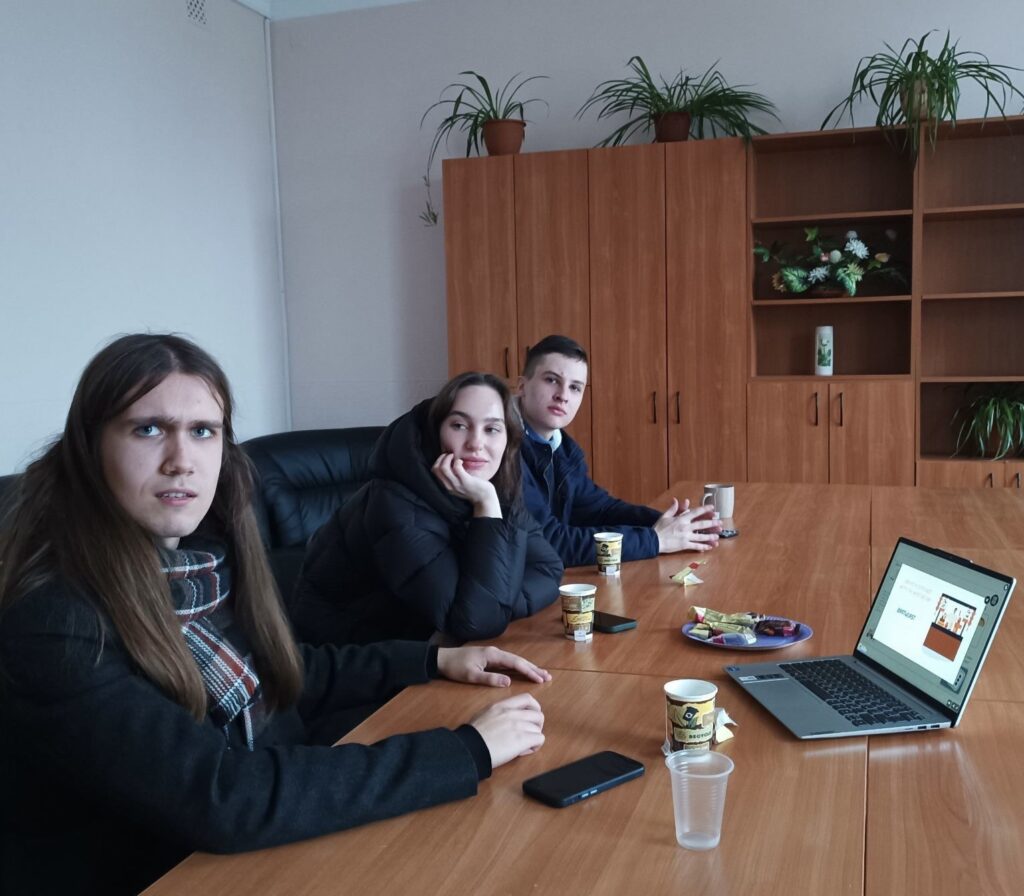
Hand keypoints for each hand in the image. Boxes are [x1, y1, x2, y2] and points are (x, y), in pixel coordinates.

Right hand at [431, 453, 501, 517]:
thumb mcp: (459, 483)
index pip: (434, 471)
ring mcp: (457, 484)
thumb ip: (452, 476)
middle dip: (441, 458)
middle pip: (436, 469)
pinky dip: (457, 461)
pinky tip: (462, 461)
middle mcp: (449, 486)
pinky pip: (457, 468)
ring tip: (454, 456)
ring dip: (447, 458)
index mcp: (446, 486)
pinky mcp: (465, 481)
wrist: (484, 498)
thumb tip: (449, 461)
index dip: (438, 461)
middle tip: (449, 455)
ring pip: (444, 468)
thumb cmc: (473, 487)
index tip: (446, 458)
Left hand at [437, 645, 552, 687]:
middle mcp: (496, 652)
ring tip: (541, 675)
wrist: (441, 659)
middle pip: (518, 660)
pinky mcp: (490, 658)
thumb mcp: (471, 676)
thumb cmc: (455, 667)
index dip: (529, 671)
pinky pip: (508, 663)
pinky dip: (519, 667)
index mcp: (493, 655)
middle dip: (533, 668)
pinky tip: (524, 672)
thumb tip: (509, 682)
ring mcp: (493, 654)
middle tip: (547, 677)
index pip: (515, 663)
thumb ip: (490, 679)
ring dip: (528, 667)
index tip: (541, 679)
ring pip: (515, 661)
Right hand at [468, 693, 544, 767]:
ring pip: (538, 729)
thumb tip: (505, 720)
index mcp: (502, 706)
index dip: (534, 708)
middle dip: (536, 726)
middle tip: (528, 734)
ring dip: (533, 738)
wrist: (470, 748)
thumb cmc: (472, 736)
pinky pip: (539, 739)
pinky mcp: (522, 739)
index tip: (531, 716)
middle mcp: (512, 713)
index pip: (527, 698)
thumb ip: (497, 713)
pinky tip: (523, 751)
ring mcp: (518, 725)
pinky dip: (534, 746)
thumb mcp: (484, 715)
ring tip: (522, 745)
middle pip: (538, 715)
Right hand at [654, 498, 721, 553]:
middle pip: (702, 524)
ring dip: (710, 536)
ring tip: (717, 536)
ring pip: (701, 536)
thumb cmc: (658, 528)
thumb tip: (676, 500)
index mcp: (681, 519)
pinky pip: (696, 546)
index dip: (705, 509)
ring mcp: (686, 537)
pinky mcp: (684, 545)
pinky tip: (709, 547)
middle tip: (720, 523)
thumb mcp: (665, 516)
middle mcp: (685, 527)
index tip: (712, 508)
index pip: (696, 512)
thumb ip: (673, 508)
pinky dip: (703, 546)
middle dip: (713, 523)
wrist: (653, 540)